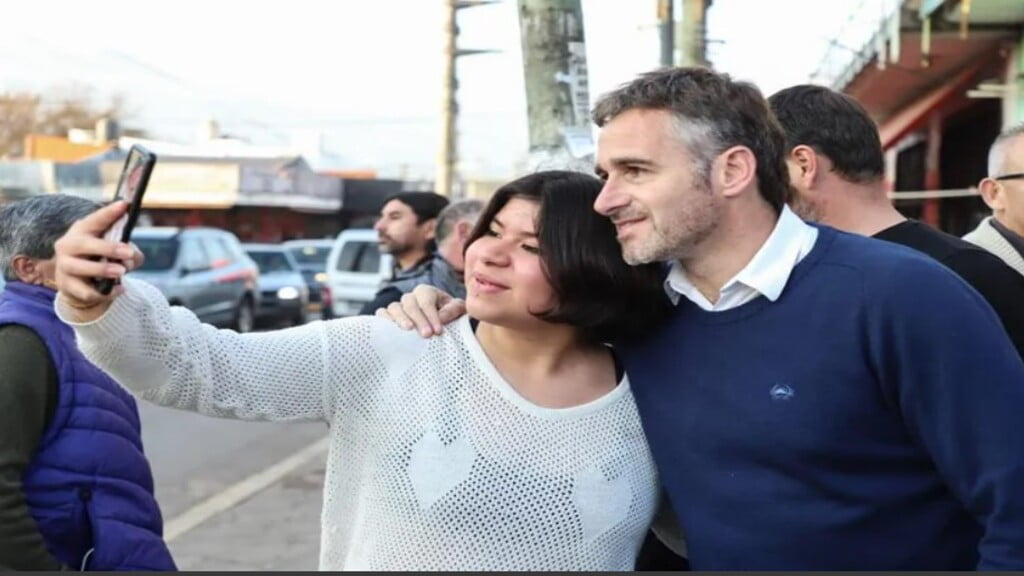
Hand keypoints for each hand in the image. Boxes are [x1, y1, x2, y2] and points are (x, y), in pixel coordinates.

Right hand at [54, 201, 143, 322]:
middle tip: (129, 252)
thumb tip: (131, 259)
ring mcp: (64, 265)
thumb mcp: (115, 251)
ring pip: (83, 268)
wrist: (77, 282)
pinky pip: (88, 291)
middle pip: (85, 245)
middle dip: (109, 248)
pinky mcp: (66, 285)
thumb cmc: (100, 258)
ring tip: (122, 272)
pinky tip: (120, 289)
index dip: (110, 212)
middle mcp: (68, 245)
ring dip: (104, 270)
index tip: (125, 204)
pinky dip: (106, 292)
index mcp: (82, 230)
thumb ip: (129, 253)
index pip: (96, 219)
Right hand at [375, 284, 465, 336]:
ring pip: (394, 307)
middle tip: (426, 335)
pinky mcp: (389, 317)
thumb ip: (453, 310)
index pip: (426, 299)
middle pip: (409, 303)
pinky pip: (381, 315)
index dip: (431, 315)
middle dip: (418, 319)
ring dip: (401, 319)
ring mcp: (398, 307)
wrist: (439, 326)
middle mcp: (411, 297)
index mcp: (427, 292)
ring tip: (408, 331)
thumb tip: (441, 318)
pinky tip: (391, 333)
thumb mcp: (457, 310)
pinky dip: (384, 322)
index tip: (438, 331)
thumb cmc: (449, 316)